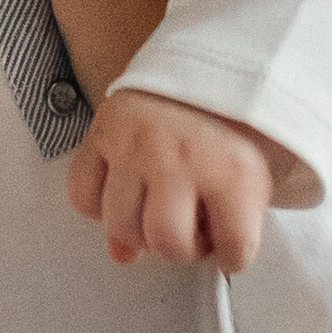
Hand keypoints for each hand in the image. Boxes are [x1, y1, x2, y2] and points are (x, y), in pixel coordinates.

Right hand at [68, 90, 282, 270]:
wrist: (201, 72)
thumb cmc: (228, 133)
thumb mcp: (248, 179)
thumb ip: (219, 229)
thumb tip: (156, 260)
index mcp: (235, 169)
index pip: (235, 250)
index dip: (232, 255)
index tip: (229, 243)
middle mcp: (183, 157)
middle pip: (168, 243)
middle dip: (179, 248)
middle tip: (187, 228)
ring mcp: (137, 146)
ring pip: (122, 226)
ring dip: (138, 232)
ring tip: (155, 210)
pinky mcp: (102, 134)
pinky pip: (83, 195)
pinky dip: (97, 207)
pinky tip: (120, 196)